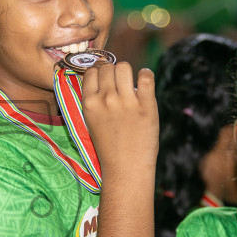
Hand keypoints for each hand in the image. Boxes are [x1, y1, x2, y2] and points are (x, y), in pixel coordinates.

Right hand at [79, 60, 157, 180]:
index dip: (99, 71)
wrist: (126, 169)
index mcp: (89, 103)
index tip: (106, 78)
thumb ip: (95, 100)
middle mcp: (106, 99)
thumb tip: (103, 75)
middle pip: (108, 67)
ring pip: (124, 67)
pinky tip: (145, 80)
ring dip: (128, 72)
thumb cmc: (109, 147)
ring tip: (131, 83)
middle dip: (113, 71)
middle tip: (120, 83)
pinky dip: (146, 74)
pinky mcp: (146, 106)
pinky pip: (146, 76)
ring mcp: (126, 102)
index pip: (91, 71)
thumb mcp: (91, 122)